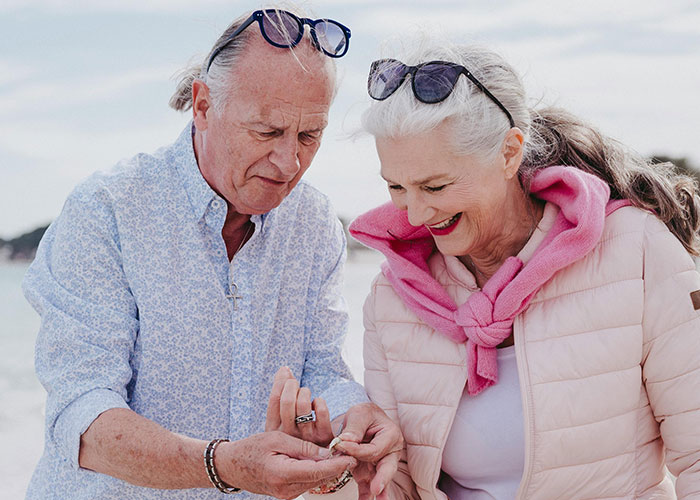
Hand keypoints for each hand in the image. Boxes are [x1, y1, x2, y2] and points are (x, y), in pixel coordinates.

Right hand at [215, 431, 355, 498]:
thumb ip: (303, 447)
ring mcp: (286, 494)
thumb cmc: (251, 447)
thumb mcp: (277, 439)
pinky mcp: (286, 493)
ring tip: (342, 455)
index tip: (353, 456)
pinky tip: (324, 461)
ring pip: (315, 482)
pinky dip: (317, 472)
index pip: (318, 471)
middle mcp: (286, 490)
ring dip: (328, 469)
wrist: (231, 465)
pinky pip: (307, 482)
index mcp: (282, 474)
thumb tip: (328, 453)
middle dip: (336, 467)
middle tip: (352, 452)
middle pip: (320, 479)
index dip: (337, 464)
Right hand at [266, 366, 334, 446]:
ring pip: (303, 405)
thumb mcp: (280, 420)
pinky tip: (317, 403)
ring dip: (305, 392)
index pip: (274, 400)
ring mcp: (306, 439)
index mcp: (273, 431)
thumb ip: (281, 394)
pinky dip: (320, 403)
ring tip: (305, 392)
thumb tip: (284, 369)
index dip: (280, 382)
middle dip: (292, 384)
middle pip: (287, 401)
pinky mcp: (323, 440)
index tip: (286, 370)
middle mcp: (288, 436)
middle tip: (294, 383)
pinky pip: (321, 414)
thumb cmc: (292, 436)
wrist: (312, 462)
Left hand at [334, 403, 402, 499]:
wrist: (362, 420)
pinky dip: (367, 495)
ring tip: (376, 498)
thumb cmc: (364, 415)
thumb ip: (354, 427)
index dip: (357, 450)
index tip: (340, 445)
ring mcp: (381, 464)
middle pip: (387, 467)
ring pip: (380, 479)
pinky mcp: (370, 472)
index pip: (375, 448)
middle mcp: (390, 451)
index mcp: (390, 435)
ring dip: (378, 490)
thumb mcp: (359, 414)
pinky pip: (370, 485)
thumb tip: (346, 440)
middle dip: (381, 479)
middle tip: (375, 488)